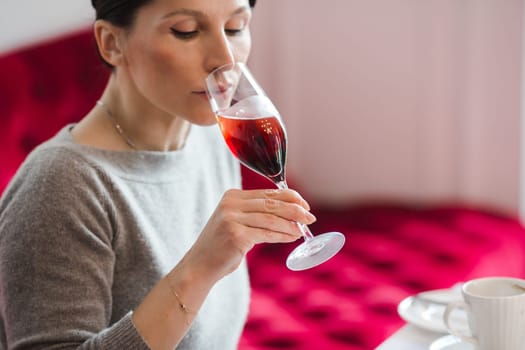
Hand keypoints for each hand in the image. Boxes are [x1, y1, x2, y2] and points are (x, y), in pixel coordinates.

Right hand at [184, 188, 315, 279]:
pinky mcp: (236, 235)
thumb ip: (257, 212)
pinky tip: (292, 237)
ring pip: (272, 218)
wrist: (200, 265)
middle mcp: (231, 204)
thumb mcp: (236, 221)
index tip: (304, 204)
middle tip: (310, 217)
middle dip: (295, 210)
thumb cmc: (222, 245)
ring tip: (303, 230)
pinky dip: (283, 235)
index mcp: (232, 196)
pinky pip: (267, 234)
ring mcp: (232, 219)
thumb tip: (292, 212)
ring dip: (292, 225)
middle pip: (272, 204)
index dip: (290, 197)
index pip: (268, 192)